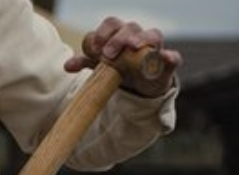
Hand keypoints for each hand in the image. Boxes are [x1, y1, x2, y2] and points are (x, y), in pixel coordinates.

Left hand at [64, 17, 181, 97]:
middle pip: (130, 27)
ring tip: (134, 47)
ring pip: (151, 35)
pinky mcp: (166, 63)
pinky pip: (172, 57)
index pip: (112, 24)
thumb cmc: (118, 70)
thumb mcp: (101, 66)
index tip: (94, 47)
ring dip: (142, 39)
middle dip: (119, 38)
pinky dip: (170, 57)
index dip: (103, 33)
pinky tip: (166, 58)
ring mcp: (154, 48)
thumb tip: (67, 66)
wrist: (138, 86)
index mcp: (120, 34)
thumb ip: (86, 63)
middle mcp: (138, 36)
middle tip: (108, 53)